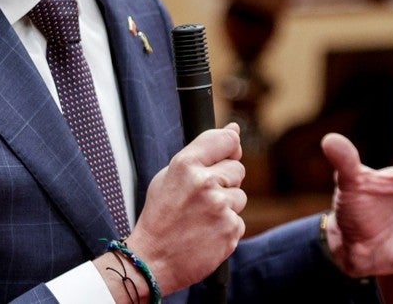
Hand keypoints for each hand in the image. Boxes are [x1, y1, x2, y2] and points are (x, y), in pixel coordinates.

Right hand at [124, 123, 246, 292]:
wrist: (152, 260)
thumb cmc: (159, 217)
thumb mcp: (169, 176)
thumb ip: (201, 152)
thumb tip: (235, 130)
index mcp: (186, 165)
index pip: (226, 140)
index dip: (230, 145)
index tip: (230, 150)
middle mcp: (205, 183)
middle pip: (237, 169)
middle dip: (225, 181)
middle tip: (202, 198)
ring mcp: (220, 208)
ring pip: (240, 197)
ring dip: (227, 206)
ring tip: (201, 218)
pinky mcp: (231, 230)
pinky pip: (239, 221)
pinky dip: (226, 227)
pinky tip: (206, 233)